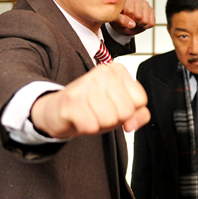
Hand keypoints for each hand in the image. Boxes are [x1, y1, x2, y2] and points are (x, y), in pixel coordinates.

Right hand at [30, 62, 150, 137]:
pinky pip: (91, 126)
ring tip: (89, 114)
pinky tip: (79, 118)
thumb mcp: (120, 109)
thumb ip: (138, 114)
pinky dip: (86, 128)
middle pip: (126, 111)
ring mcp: (86, 84)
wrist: (57, 110)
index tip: (114, 107)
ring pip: (110, 119)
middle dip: (114, 119)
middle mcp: (103, 72)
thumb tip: (132, 123)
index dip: (129, 112)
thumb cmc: (91, 108)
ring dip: (99, 124)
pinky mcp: (71, 100)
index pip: (140, 100)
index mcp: (117, 70)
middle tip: (99, 112)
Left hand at [110, 0, 155, 35]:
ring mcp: (145, 3)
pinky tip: (138, 22)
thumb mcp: (114, 20)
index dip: (126, 19)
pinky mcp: (151, 9)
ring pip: (146, 20)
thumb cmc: (117, 18)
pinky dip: (145, 26)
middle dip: (133, 22)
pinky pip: (151, 23)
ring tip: (133, 22)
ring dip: (139, 25)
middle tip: (128, 21)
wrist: (122, 18)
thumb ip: (121, 21)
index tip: (122, 19)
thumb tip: (132, 24)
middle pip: (139, 17)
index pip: (131, 12)